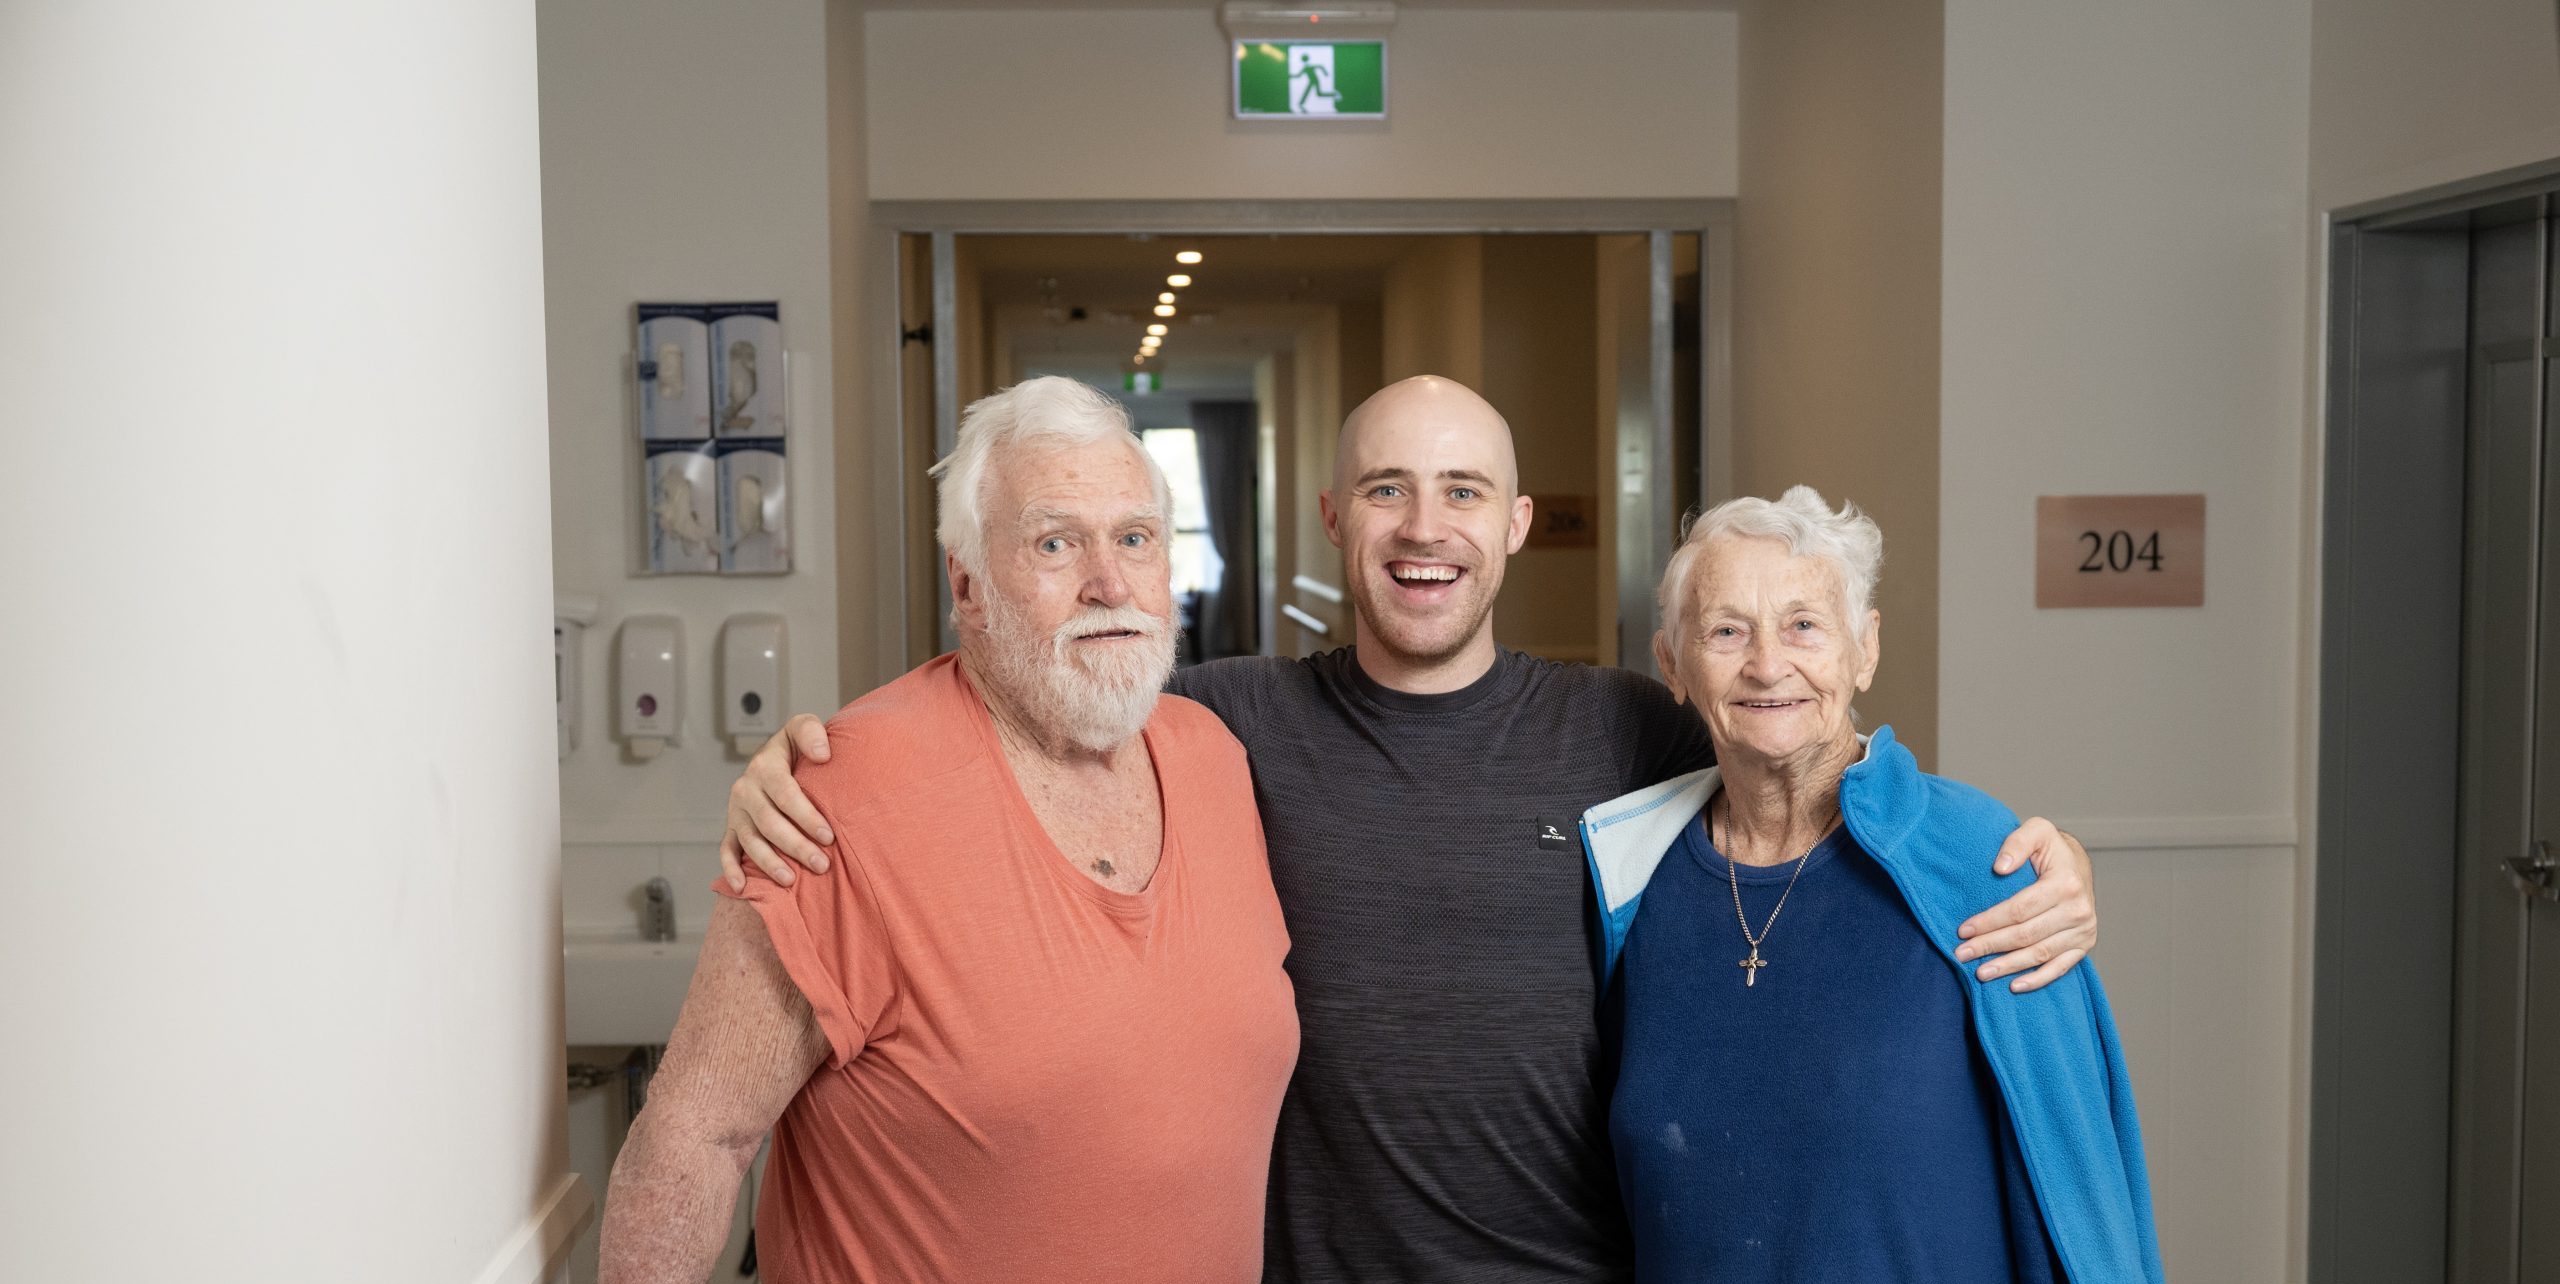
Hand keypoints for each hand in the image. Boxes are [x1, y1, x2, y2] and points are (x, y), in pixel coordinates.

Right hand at [718, 714, 834, 891]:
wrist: (774, 758)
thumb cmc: (795, 748)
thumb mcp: (802, 729)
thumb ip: (812, 733)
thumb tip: (822, 755)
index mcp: (764, 766)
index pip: (785, 794)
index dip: (806, 816)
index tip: (828, 835)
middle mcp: (745, 789)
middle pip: (770, 823)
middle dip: (796, 846)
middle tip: (821, 864)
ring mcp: (736, 811)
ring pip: (750, 841)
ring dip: (769, 863)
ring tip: (791, 881)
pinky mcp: (731, 828)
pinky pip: (726, 851)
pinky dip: (731, 870)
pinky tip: (743, 887)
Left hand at [1953, 817, 2095, 993]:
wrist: (2077, 864)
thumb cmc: (2050, 848)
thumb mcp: (2036, 831)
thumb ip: (2016, 843)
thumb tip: (2000, 867)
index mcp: (2065, 883)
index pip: (2020, 909)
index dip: (1989, 921)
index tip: (1962, 930)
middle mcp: (2079, 909)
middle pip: (2027, 934)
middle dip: (1991, 946)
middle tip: (1962, 954)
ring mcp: (2084, 930)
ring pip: (2040, 954)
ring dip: (2009, 966)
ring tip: (1981, 972)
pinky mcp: (2085, 944)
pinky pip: (2061, 967)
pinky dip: (2038, 979)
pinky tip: (2015, 986)